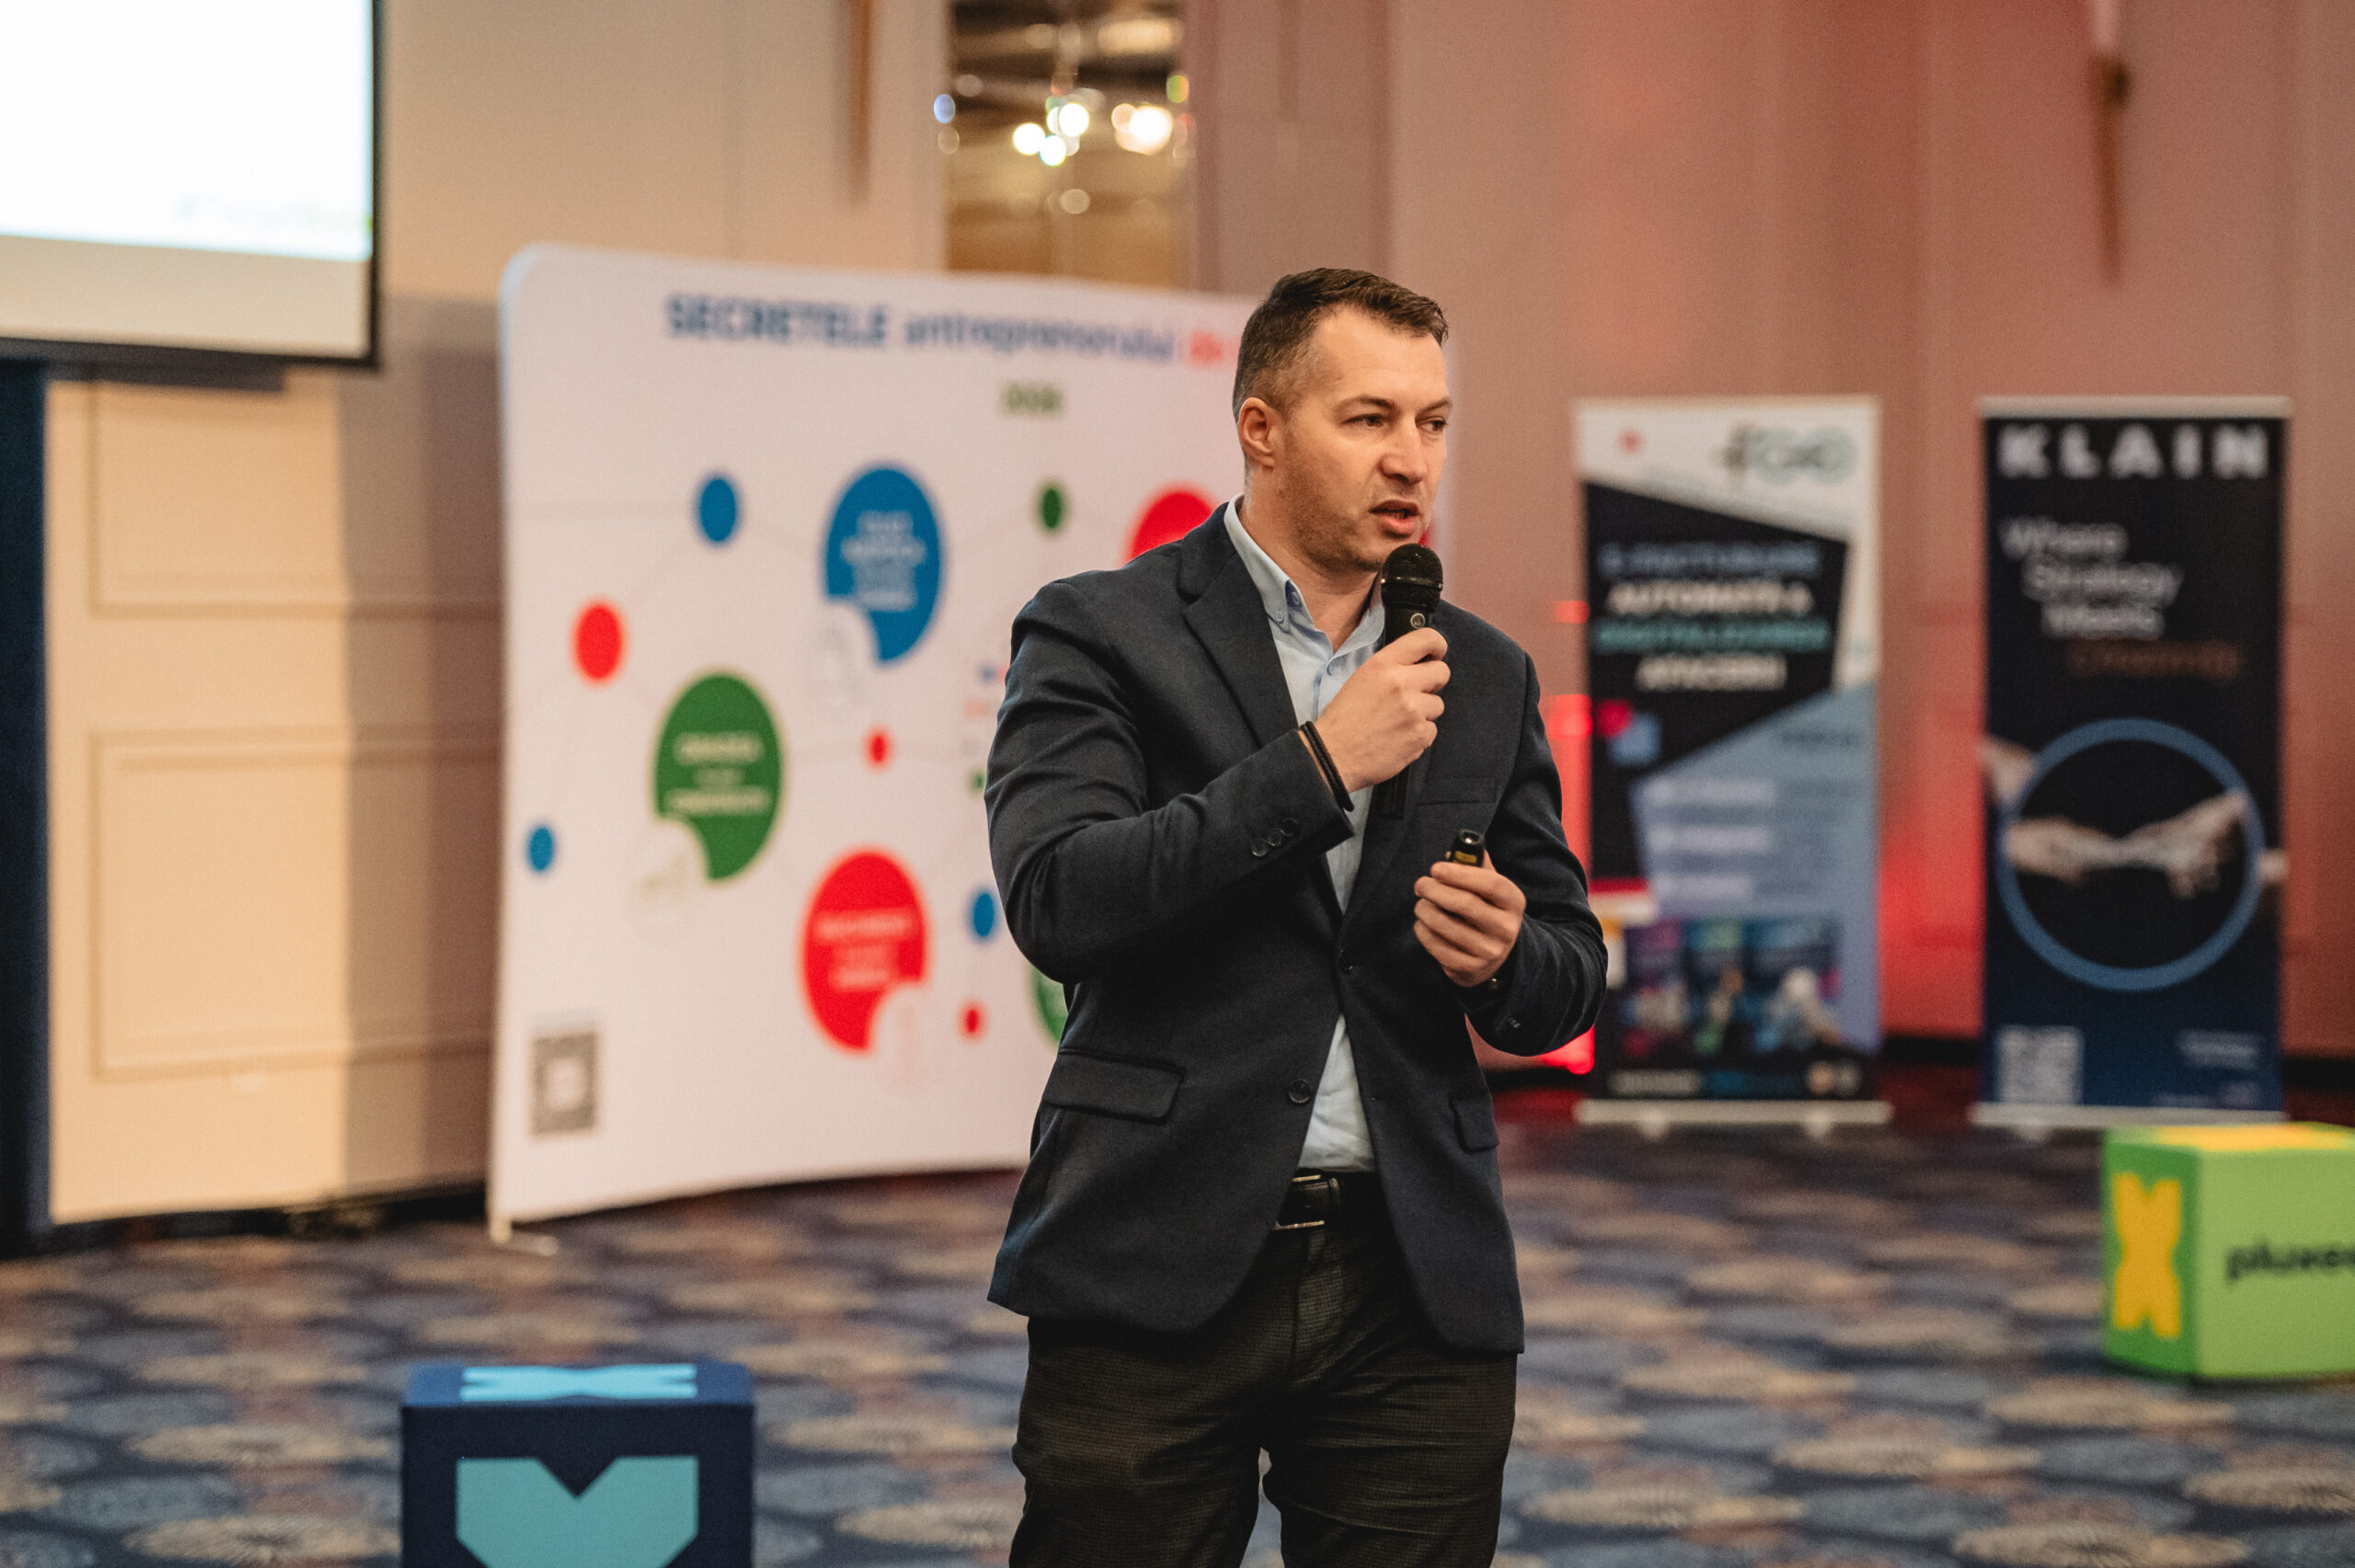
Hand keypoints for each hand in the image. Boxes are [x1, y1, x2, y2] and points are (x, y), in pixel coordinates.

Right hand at [1313, 629, 1448, 790]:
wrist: (1334, 755)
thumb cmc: (1343, 718)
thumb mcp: (1361, 678)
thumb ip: (1391, 668)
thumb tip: (1418, 665)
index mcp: (1383, 664)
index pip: (1427, 639)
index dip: (1437, 646)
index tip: (1436, 654)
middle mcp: (1402, 683)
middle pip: (1442, 672)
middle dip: (1433, 682)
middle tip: (1416, 693)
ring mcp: (1414, 710)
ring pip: (1438, 704)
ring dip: (1423, 713)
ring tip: (1399, 721)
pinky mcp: (1420, 735)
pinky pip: (1432, 730)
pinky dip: (1419, 735)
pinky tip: (1399, 738)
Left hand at [1413, 852, 1524, 986]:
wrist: (1496, 956)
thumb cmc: (1488, 911)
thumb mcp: (1492, 890)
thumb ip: (1478, 867)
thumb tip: (1456, 849)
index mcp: (1513, 902)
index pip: (1491, 884)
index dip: (1460, 874)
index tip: (1436, 868)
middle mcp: (1506, 929)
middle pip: (1465, 904)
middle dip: (1435, 890)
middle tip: (1420, 884)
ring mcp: (1489, 952)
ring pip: (1445, 925)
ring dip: (1424, 910)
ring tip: (1421, 904)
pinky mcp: (1470, 969)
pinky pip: (1436, 946)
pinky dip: (1423, 931)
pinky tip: (1423, 924)